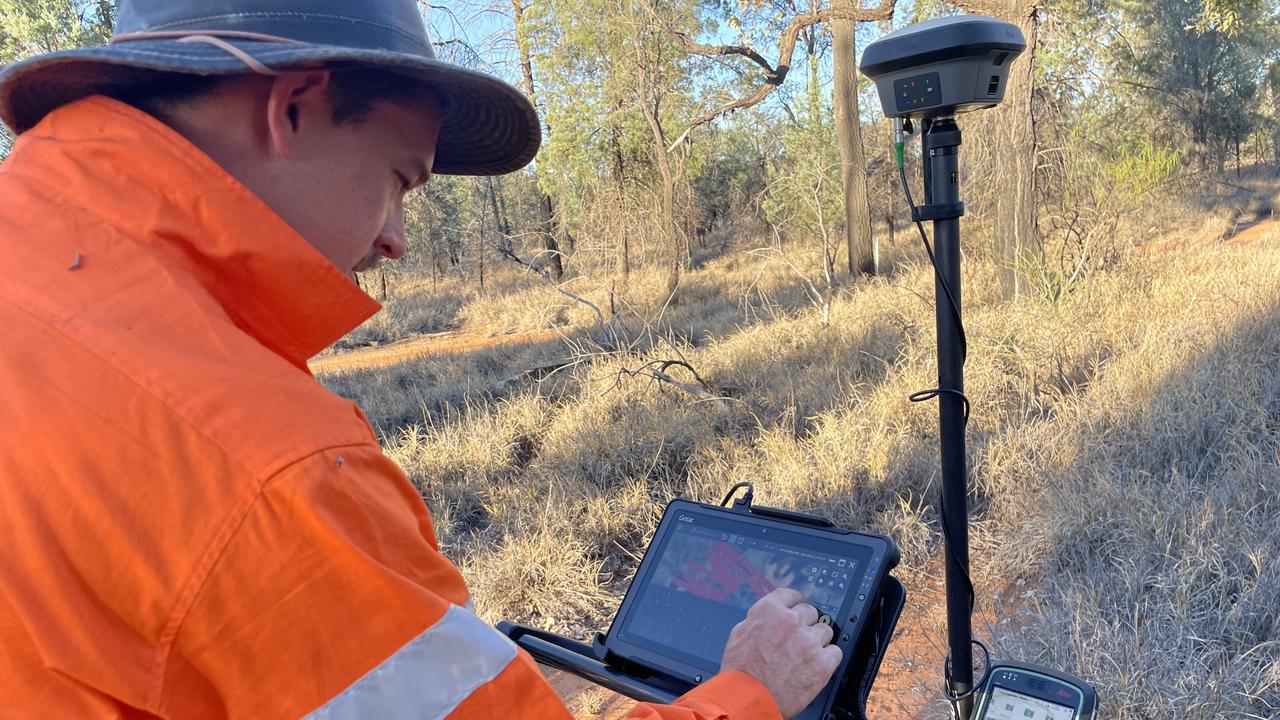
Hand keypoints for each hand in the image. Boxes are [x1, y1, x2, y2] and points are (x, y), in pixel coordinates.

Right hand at [720, 588, 841, 718]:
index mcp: (769, 610)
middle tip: (797, 639)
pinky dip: (828, 659)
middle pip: (810, 612)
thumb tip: (769, 617)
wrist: (748, 698)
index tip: (797, 608)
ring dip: (817, 641)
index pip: (791, 595)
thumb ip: (760, 620)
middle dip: (804, 625)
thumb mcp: (740, 633)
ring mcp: (809, 641)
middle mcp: (791, 621)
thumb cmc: (740, 671)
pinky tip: (816, 665)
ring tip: (806, 655)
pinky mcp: (822, 662)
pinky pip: (835, 652)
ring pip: (825, 630)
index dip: (794, 604)